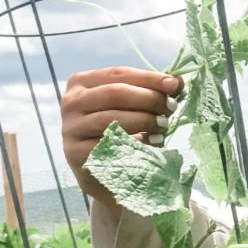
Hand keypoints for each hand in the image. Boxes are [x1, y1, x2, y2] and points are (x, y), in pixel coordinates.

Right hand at [61, 66, 181, 208]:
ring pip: (111, 118)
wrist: (106, 174)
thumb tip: (176, 82)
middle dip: (148, 98)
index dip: (149, 78)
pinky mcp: (75, 154)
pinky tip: (152, 144)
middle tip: (171, 108)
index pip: (119, 73)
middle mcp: (71, 102)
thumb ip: (148, 91)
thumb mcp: (130, 106)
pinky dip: (134, 142)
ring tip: (163, 125)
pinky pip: (107, 144)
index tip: (174, 84)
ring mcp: (70, 129)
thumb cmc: (121, 131)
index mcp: (81, 82)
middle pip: (115, 93)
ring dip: (144, 119)